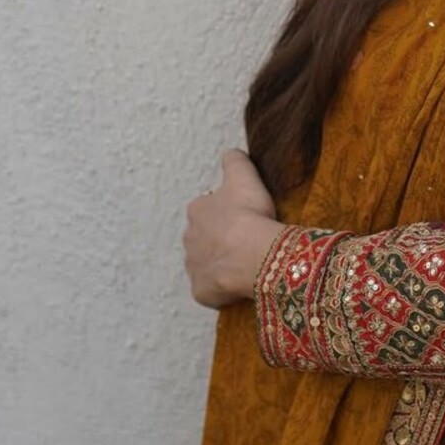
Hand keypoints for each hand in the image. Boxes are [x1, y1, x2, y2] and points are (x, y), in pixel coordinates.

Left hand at [183, 149, 283, 308]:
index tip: (244, 215)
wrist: (254, 254)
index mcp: (196, 211)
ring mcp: (193, 267)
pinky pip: (210, 288)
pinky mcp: (201, 291)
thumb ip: (234, 161)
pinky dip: (221, 287)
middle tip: (244, 240)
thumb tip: (230, 152)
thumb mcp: (245, 176)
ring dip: (219, 262)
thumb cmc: (249, 214)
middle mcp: (189, 238)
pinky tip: (238, 283)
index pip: (208, 208)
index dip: (226, 211)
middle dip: (218, 238)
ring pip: (205, 263)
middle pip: (203, 236)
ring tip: (244, 263)